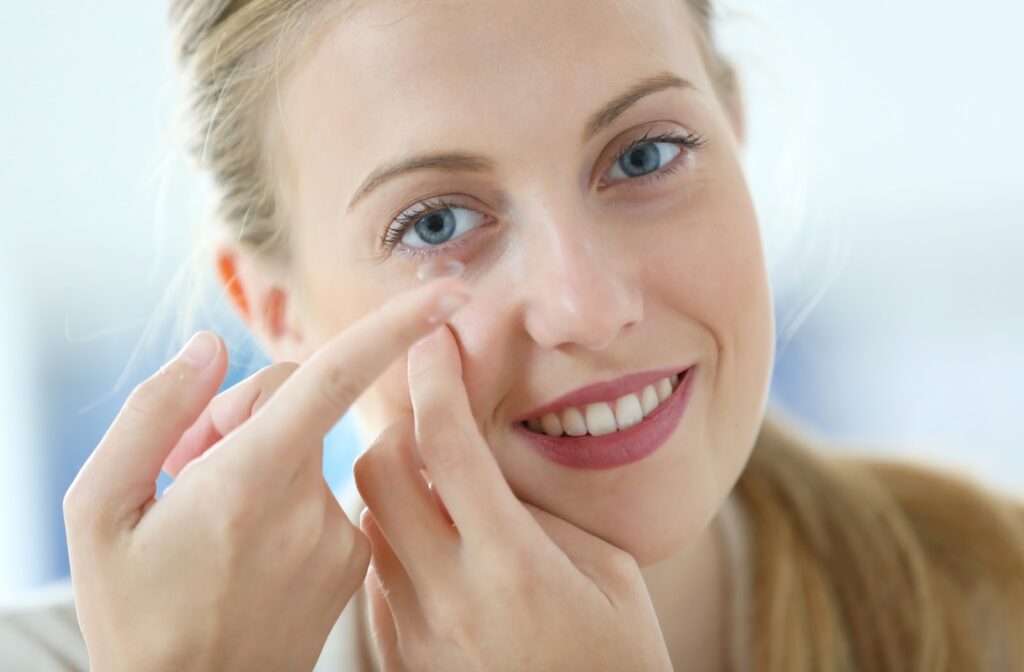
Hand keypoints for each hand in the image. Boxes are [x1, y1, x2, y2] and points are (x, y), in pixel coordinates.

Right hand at [63, 276, 471, 671]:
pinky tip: (245, 538)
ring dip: (265, 455)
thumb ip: (153, 413)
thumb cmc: (132, 612)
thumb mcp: (98, 511)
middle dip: (243, 409)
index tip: (453, 292)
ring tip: (212, 512)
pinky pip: (323, 490)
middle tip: (188, 463)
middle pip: (295, 399)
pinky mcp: (351, 560)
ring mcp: (340, 536)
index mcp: (251, 480)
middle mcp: (311, 503)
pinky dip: (286, 494)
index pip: (336, 377)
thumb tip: (210, 347)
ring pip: (308, 445)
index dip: (395, 326)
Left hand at [353, 325, 672, 671]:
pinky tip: (437, 555)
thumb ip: (541, 515)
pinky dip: (394, 547)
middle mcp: (450, 597)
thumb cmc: (619, 660)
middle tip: (433, 431)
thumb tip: (487, 471)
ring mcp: (415, 635)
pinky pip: (374, 578)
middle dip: (397, 431)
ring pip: (367, 524)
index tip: (434, 343)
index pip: (447, 445)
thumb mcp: (608, 573)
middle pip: (376, 474)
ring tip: (439, 494)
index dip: (435, 380)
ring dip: (393, 491)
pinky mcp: (399, 661)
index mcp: (513, 563)